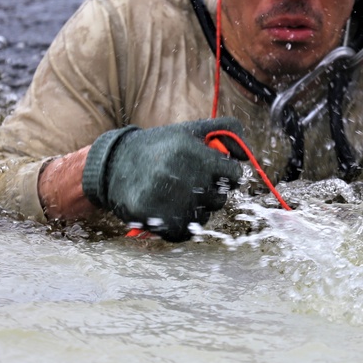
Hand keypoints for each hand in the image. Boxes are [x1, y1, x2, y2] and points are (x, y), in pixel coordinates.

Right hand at [82, 118, 247, 240]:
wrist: (114, 165)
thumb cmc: (161, 147)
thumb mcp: (192, 130)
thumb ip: (227, 131)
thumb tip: (248, 155)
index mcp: (192, 152)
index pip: (234, 174)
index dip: (227, 173)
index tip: (215, 171)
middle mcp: (182, 177)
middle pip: (220, 199)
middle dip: (211, 191)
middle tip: (190, 181)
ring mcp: (169, 200)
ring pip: (204, 217)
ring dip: (196, 209)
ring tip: (175, 193)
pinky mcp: (157, 220)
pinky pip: (186, 233)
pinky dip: (181, 225)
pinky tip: (169, 209)